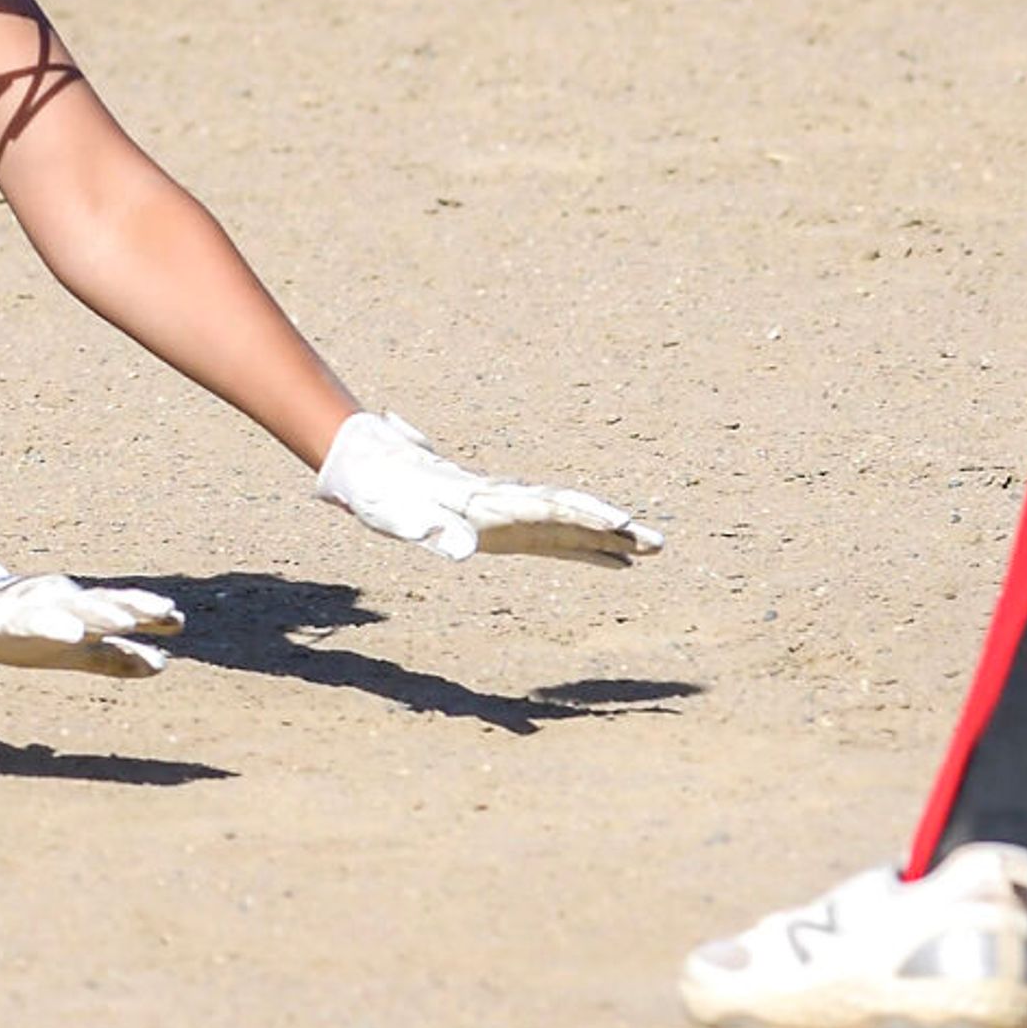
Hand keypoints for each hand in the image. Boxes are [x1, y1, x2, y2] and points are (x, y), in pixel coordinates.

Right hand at [0, 519, 183, 675]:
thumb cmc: (27, 631)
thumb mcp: (76, 652)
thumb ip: (116, 656)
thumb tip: (164, 664)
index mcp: (79, 610)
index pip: (119, 607)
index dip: (148, 611)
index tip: (178, 619)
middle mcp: (59, 601)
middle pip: (101, 602)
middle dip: (132, 606)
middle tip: (165, 610)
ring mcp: (30, 605)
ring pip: (68, 606)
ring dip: (97, 611)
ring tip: (123, 619)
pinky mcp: (0, 616)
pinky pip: (27, 620)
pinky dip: (50, 624)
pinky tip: (69, 632)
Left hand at [317, 411, 662, 566]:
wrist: (365, 464)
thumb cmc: (381, 494)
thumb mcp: (399, 518)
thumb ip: (430, 531)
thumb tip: (463, 550)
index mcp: (486, 499)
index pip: (547, 507)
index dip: (586, 516)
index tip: (622, 526)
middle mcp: (505, 502)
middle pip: (570, 512)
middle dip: (615, 528)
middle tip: (661, 543)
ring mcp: (507, 513)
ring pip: (568, 525)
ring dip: (609, 539)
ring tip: (653, 550)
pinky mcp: (502, 527)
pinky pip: (552, 540)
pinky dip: (585, 550)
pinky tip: (612, 563)